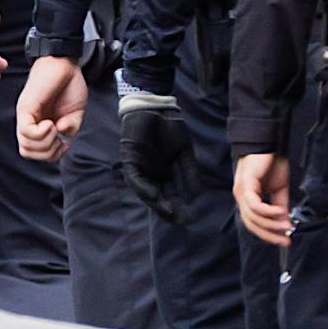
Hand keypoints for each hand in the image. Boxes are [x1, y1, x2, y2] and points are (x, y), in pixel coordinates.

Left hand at [16, 55, 86, 162]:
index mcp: (41, 124)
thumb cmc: (69, 83)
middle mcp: (30, 121)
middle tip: (60, 139)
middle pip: (28, 152)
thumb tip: (62, 137)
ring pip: (25, 146)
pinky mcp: (25, 107)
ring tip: (56, 129)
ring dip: (45, 143)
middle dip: (48, 152)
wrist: (65, 62)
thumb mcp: (76, 113)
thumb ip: (70, 129)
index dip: (52, 154)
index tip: (65, 144)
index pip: (37, 152)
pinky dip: (41, 133)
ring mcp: (26, 115)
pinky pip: (27, 132)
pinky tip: (51, 124)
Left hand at [118, 93, 196, 221]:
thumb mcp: (184, 152)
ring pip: (147, 192)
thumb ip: (190, 172)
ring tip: (169, 212)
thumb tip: (197, 195)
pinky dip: (144, 188)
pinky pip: (136, 179)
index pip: (172, 195)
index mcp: (165, 173)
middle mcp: (152, 175)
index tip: (190, 218)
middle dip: (169, 210)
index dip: (180, 206)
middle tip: (181, 220)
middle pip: (160, 197)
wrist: (156, 108)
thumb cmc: (170, 128)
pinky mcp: (130, 163)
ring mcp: (141, 170)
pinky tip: (154, 195)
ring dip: (157, 203)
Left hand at [234, 152, 291, 246]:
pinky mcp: (245, 183)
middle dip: (269, 234)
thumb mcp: (279, 188)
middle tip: (286, 239)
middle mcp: (241, 197)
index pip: (254, 224)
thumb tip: (286, 224)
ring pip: (253, 217)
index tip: (285, 240)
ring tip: (286, 225)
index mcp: (246, 199)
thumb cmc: (272, 162)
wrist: (269, 141)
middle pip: (251, 224)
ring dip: (270, 224)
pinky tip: (280, 212)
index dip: (268, 234)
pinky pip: (254, 204)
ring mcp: (241, 191)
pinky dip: (267, 211)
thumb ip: (280, 206)